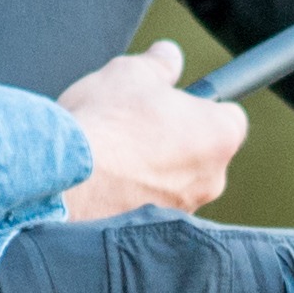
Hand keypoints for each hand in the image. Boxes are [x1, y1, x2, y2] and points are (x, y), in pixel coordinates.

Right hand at [54, 39, 246, 220]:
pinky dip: (133, 197)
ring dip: (153, 171)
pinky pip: (150, 207)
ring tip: (113, 155)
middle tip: (137, 126)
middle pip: (202, 153)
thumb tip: (169, 56)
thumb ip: (159, 64)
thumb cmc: (104, 123)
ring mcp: (183, 210)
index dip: (201, 106)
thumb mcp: (130, 73)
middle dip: (175, 140)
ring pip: (175, 183)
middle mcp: (211, 179)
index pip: (230, 117)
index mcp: (218, 135)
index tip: (176, 103)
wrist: (63, 180)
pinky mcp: (153, 236)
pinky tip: (104, 182)